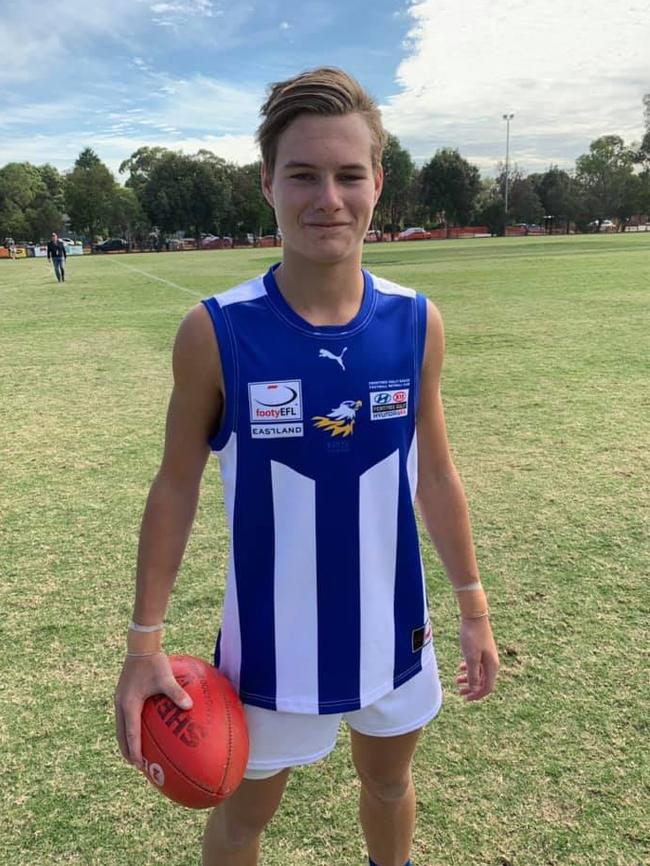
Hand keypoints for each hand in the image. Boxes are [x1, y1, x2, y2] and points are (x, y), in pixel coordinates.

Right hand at [114, 653, 192, 769]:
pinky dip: (129, 728)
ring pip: (120, 727)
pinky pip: (124, 717)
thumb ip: (176, 693)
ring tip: (136, 753)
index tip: (140, 765)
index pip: (130, 734)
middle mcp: (121, 704)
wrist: (140, 646)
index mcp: (129, 704)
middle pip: (121, 734)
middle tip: (138, 765)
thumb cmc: (154, 662)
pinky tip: (140, 729)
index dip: (135, 751)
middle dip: (128, 750)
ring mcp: (120, 699)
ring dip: (126, 740)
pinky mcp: (123, 694)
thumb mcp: (166, 678)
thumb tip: (189, 707)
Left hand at [456, 616, 498, 700]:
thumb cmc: (473, 636)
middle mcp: (491, 663)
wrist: (474, 616)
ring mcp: (487, 656)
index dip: (477, 695)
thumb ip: (473, 674)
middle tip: (460, 693)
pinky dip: (469, 669)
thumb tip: (475, 689)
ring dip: (469, 679)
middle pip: (484, 682)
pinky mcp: (481, 650)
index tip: (465, 698)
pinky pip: (477, 664)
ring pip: (479, 673)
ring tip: (457, 681)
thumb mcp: (471, 657)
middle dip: (472, 689)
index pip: (487, 687)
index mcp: (492, 666)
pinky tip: (460, 668)